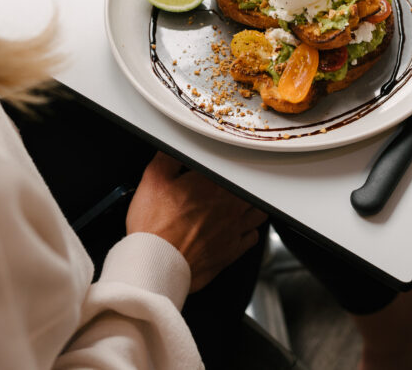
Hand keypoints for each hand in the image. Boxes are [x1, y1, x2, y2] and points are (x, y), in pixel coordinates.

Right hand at [126, 152, 268, 291]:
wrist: (156, 264)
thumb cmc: (154, 227)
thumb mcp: (153, 180)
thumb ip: (168, 157)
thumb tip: (175, 148)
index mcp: (213, 184)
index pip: (230, 168)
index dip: (223, 169)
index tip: (214, 172)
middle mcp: (230, 204)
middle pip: (250, 188)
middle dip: (241, 186)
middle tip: (229, 186)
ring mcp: (234, 229)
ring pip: (257, 211)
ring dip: (251, 206)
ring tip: (239, 205)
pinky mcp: (232, 251)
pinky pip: (252, 237)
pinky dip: (248, 232)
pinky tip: (238, 230)